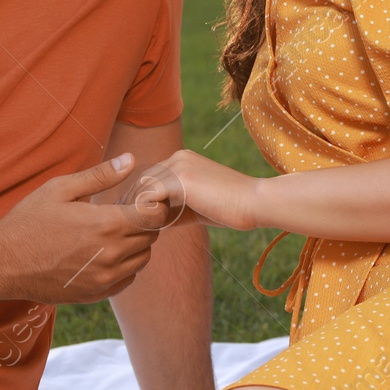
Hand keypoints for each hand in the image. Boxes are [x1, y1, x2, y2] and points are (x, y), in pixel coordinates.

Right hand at [0, 153, 169, 303]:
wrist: (2, 263)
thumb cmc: (29, 221)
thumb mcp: (61, 189)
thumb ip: (100, 175)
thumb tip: (130, 160)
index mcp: (106, 225)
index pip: (155, 217)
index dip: (154, 205)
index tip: (141, 200)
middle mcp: (111, 255)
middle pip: (150, 238)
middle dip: (144, 223)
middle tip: (125, 213)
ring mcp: (104, 278)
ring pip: (142, 260)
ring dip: (136, 245)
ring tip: (114, 233)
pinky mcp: (95, 294)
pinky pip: (127, 279)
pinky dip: (125, 266)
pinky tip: (106, 253)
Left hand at [118, 149, 262, 230]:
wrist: (255, 202)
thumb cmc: (230, 208)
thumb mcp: (196, 207)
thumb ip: (174, 209)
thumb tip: (152, 222)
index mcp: (182, 160)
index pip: (148, 178)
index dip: (140, 201)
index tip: (138, 222)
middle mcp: (177, 157)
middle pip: (140, 182)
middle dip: (133, 206)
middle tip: (134, 230)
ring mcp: (179, 166)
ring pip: (142, 189)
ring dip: (140, 212)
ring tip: (147, 232)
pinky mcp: (181, 179)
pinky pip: (148, 197)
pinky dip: (147, 214)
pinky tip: (157, 229)